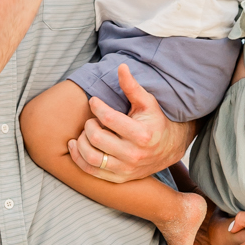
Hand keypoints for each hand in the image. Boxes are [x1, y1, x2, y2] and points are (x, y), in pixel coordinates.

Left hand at [69, 66, 193, 183]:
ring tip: (85, 131)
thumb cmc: (154, 121)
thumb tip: (121, 66)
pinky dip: (78, 158)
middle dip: (89, 124)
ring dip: (81, 142)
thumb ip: (132, 86)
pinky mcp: (119, 178)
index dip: (96, 106)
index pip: (109, 119)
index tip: (94, 101)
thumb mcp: (147, 102)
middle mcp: (134, 154)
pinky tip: (76, 145)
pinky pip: (91, 172)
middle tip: (92, 119)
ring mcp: (126, 169)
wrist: (168, 149)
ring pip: (91, 157)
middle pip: (96, 138)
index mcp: (142, 134)